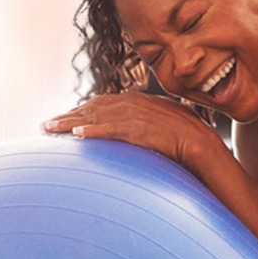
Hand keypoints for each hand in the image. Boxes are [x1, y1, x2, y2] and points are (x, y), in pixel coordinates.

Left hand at [43, 93, 221, 166]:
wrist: (212, 155)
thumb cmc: (190, 151)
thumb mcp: (164, 136)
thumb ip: (145, 133)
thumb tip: (128, 143)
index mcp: (145, 104)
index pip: (106, 103)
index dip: (82, 111)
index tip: (63, 121)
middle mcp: (142, 105)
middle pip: (96, 107)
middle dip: (69, 116)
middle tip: (45, 126)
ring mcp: (144, 117)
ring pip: (100, 116)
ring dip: (73, 123)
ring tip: (51, 131)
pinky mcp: (148, 131)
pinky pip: (116, 130)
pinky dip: (96, 131)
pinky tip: (78, 137)